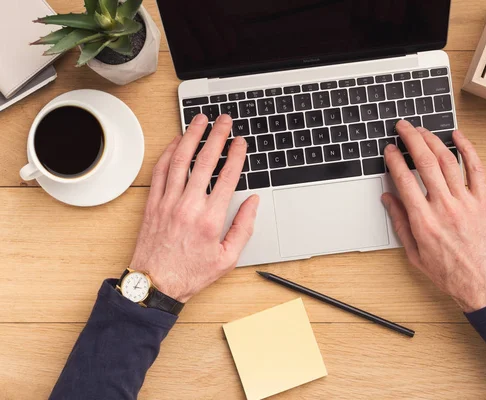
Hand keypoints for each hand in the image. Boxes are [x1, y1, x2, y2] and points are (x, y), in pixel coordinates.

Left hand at [129, 114, 258, 302]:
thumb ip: (244, 227)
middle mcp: (189, 205)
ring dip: (191, 136)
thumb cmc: (191, 273)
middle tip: (224, 120)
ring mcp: (168, 202)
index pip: (227, 176)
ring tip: (200, 120)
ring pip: (180, 160)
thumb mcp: (228, 258)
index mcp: (211, 219)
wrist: (155, 284)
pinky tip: (176, 142)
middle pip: (205, 161)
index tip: (240, 142)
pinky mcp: (153, 203)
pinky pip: (160, 171)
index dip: (236, 154)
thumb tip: (253, 203)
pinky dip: (168, 153)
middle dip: (216, 136)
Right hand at [382, 121, 485, 312]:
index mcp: (424, 221)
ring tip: (423, 130)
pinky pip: (476, 169)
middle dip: (411, 140)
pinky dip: (467, 149)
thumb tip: (388, 199)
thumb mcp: (414, 254)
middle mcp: (444, 208)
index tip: (389, 149)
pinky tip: (458, 137)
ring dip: (433, 141)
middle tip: (403, 127)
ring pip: (448, 162)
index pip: (405, 180)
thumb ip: (399, 223)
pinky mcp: (483, 201)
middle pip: (425, 163)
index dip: (394, 160)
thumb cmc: (450, 272)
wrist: (484, 283)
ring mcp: (466, 202)